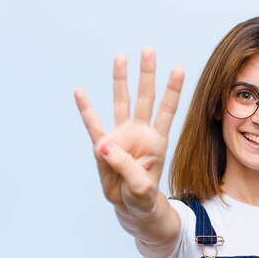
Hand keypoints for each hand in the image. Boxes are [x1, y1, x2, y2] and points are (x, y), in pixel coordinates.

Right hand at [74, 49, 183, 215]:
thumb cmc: (143, 197)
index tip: (178, 68)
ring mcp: (121, 137)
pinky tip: (80, 92)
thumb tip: (105, 146)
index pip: (167, 111)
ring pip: (120, 103)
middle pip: (144, 98)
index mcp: (156, 141)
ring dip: (120, 81)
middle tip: (148, 50)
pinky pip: (93, 125)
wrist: (131, 207)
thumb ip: (126, 167)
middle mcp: (140, 133)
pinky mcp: (103, 146)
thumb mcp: (141, 188)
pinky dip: (86, 109)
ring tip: (120, 58)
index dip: (172, 90)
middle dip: (147, 75)